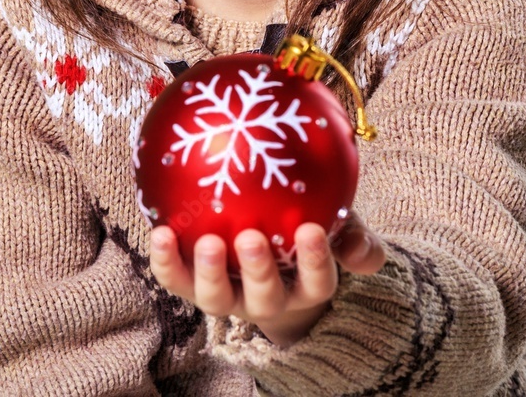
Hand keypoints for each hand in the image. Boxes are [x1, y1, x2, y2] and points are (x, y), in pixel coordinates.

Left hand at [148, 214, 385, 346]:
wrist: (266, 241)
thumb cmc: (303, 227)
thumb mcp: (335, 226)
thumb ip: (352, 235)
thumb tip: (365, 252)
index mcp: (305, 285)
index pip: (318, 282)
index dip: (315, 262)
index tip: (312, 230)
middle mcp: (266, 298)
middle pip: (264, 297)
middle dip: (258, 271)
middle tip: (251, 239)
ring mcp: (228, 295)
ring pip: (217, 298)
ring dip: (211, 272)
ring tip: (207, 242)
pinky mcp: (192, 285)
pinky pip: (176, 279)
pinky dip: (165, 261)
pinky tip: (160, 231)